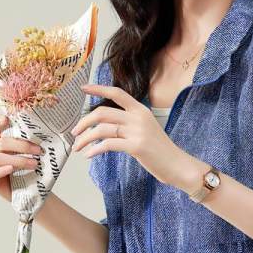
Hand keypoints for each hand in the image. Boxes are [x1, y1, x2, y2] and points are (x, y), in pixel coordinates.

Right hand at [0, 114, 42, 201]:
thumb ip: (34, 144)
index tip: (6, 118)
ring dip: (19, 160)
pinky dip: (3, 169)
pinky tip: (12, 169)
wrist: (32, 192)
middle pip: (1, 143)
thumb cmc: (32, 171)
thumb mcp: (34, 155)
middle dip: (22, 145)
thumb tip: (53, 131)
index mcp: (1, 143)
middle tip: (39, 151)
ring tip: (35, 164)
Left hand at [71, 84, 194, 187]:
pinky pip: (108, 144)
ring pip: (102, 129)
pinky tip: (89, 155)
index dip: (98, 88)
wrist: (178, 165)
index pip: (116, 93)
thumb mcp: (146, 129)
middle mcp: (138, 117)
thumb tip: (105, 125)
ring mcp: (137, 131)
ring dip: (85, 138)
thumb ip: (129, 123)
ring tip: (78, 147)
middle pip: (102, 112)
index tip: (83, 88)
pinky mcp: (136, 146)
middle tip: (74, 132)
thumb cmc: (160, 151)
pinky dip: (94, 150)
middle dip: (83, 122)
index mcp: (140, 110)